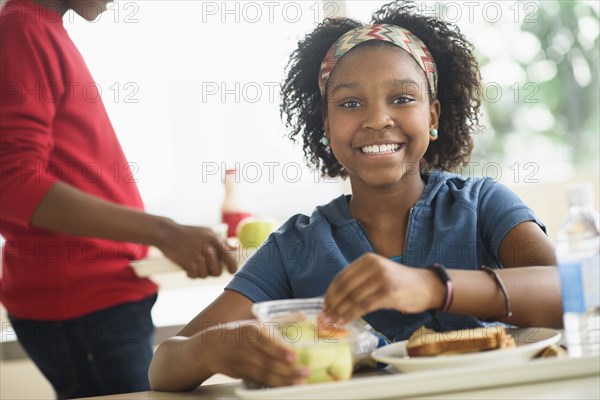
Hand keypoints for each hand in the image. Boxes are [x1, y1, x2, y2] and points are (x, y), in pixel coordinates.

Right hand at [157, 223, 237, 277]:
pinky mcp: (188, 264)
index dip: (232, 268)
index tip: (231, 271)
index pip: (229, 258)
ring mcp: (198, 258)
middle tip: (206, 268)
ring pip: (205, 275)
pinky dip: (191, 274)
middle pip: (217, 272)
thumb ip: (221, 241)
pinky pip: (194, 276)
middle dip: (212, 272)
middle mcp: (208, 249)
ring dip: (200, 273)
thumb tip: (235, 249)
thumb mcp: (207, 232)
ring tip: (194, 264)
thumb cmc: (188, 233)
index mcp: (215, 241)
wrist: (167, 233)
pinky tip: (187, 267)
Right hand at [205, 320, 308, 386]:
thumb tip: (304, 316)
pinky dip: (274, 384)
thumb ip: (282, 320)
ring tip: (300, 381)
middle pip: (267, 361)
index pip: (265, 340)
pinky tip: (286, 385)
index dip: (278, 349)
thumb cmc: (240, 333)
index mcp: (249, 330)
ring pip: (264, 374)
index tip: (293, 355)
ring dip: (284, 379)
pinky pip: (259, 381)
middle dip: (287, 368)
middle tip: (304, 371)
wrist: (211, 347)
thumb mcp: (256, 323)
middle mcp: (244, 347)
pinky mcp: (241, 375)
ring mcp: (242, 363)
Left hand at [319, 253, 441, 323]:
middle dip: (332, 304)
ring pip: (353, 297)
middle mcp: (373, 266)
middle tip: (325, 317)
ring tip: (333, 321)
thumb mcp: (378, 273)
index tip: (324, 305)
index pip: (342, 277)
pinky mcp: (389, 293)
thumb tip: (335, 299)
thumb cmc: (401, 283)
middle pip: (345, 287)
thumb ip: (360, 281)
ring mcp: (381, 278)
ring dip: (340, 311)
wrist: (427, 286)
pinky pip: (364, 306)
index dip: (330, 293)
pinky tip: (345, 321)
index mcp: (368, 260)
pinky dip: (351, 314)